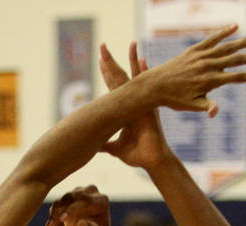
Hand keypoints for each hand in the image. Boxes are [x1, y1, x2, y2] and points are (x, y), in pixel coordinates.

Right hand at [46, 185, 110, 225]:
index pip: (84, 201)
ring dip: (54, 218)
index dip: (72, 209)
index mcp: (101, 200)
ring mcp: (78, 193)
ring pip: (60, 202)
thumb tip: (81, 224)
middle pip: (69, 198)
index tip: (61, 219)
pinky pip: (56, 206)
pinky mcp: (68, 198)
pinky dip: (52, 219)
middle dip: (58, 213)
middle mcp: (90, 192)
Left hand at [99, 42, 170, 168]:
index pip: (113, 88)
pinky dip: (145, 74)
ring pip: (134, 77)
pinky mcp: (148, 107)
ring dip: (132, 60)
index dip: (107, 74)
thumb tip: (94, 146)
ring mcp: (142, 103)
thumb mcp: (115, 149)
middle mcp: (134, 102)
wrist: (152, 160)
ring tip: (131, 44)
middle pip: (121, 78)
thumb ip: (105, 145)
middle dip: (112, 62)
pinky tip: (144, 60)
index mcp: (126, 109)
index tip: (100, 60)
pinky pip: (147, 87)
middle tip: (103, 46)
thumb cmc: (137, 154)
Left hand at [140, 26, 245, 116]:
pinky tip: (235, 26)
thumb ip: (207, 106)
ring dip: (243, 41)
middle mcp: (207, 66)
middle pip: (235, 60)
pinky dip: (223, 32)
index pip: (236, 77)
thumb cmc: (174, 99)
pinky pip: (211, 39)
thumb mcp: (191, 105)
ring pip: (226, 47)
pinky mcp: (194, 50)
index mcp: (210, 81)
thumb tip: (216, 112)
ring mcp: (201, 56)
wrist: (154, 85)